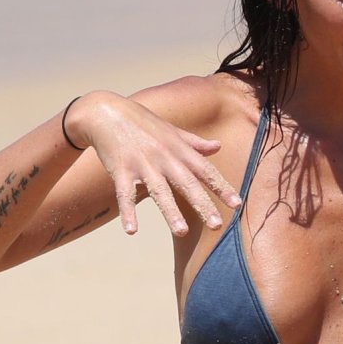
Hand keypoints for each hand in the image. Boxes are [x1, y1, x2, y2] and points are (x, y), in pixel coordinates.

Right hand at [68, 92, 239, 235]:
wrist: (105, 112)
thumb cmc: (142, 123)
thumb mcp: (171, 131)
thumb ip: (195, 143)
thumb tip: (218, 146)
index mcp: (178, 149)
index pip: (205, 170)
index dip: (222, 187)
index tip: (237, 205)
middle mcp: (164, 157)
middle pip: (187, 183)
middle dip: (202, 204)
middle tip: (217, 226)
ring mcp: (142, 163)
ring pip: (159, 190)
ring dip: (170, 212)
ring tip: (182, 232)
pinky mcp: (120, 169)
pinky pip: (125, 194)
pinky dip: (128, 212)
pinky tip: (131, 231)